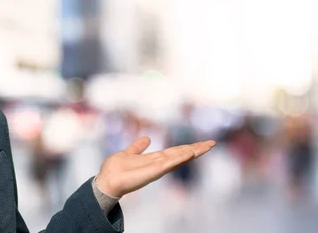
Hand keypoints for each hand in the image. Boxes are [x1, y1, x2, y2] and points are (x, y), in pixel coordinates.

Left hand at [95, 136, 215, 197]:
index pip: (174, 152)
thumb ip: (137, 147)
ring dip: (193, 151)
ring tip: (207, 145)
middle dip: (196, 149)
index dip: (187, 147)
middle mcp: (158, 163)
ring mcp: (157, 168)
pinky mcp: (154, 171)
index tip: (201, 143)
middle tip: (212, 143)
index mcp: (153, 159)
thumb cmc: (115, 170)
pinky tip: (191, 152)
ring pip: (179, 157)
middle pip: (180, 154)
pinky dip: (181, 157)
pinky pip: (170, 163)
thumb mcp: (128, 153)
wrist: (107, 181)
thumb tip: (147, 138)